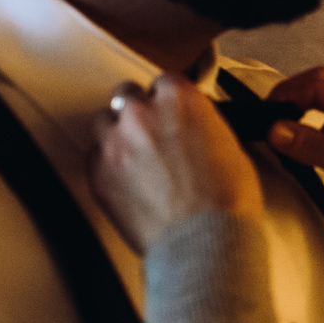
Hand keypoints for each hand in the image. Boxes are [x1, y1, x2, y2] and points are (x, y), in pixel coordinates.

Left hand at [89, 76, 263, 253]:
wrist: (204, 241)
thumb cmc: (227, 202)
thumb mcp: (231, 147)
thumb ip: (203, 126)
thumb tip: (196, 129)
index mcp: (180, 99)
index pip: (165, 81)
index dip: (169, 100)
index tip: (172, 112)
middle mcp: (142, 113)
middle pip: (127, 95)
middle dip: (138, 111)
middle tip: (152, 134)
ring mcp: (114, 142)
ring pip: (103, 122)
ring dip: (117, 134)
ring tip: (135, 158)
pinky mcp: (97, 173)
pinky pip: (92, 157)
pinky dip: (105, 165)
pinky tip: (126, 181)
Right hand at [266, 68, 323, 270]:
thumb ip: (310, 144)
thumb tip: (275, 129)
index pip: (320, 84)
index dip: (288, 94)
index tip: (262, 111)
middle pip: (323, 91)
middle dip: (293, 100)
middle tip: (266, 119)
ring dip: (302, 119)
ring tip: (280, 137)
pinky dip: (313, 139)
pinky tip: (302, 154)